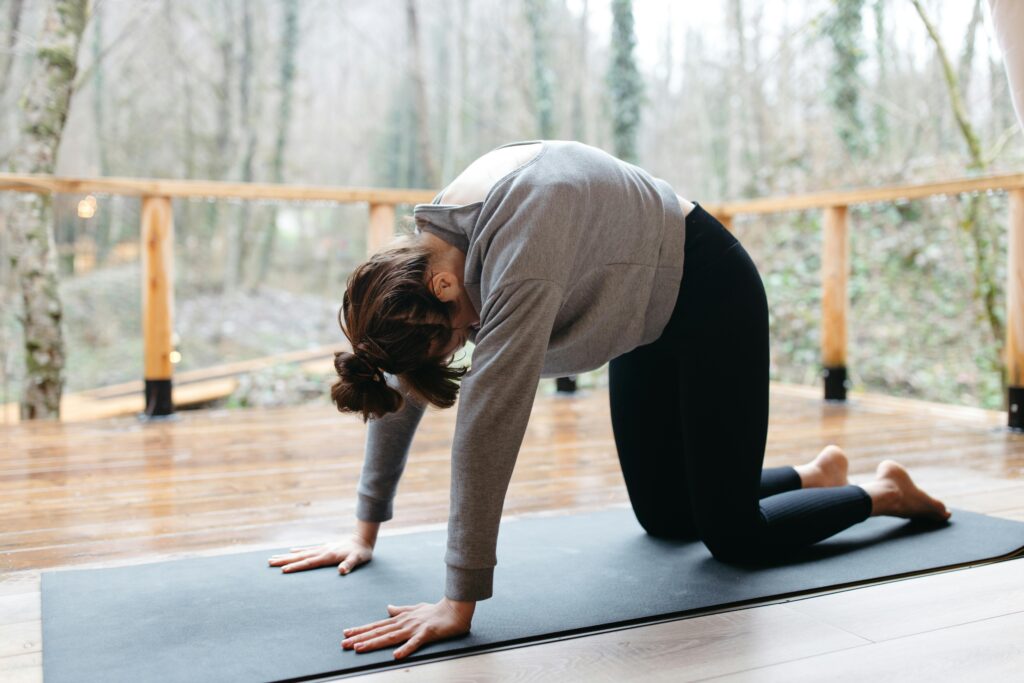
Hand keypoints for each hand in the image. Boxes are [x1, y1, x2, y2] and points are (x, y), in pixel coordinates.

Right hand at [267, 534, 373, 574]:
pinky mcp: (323, 547)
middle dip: (284, 560)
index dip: (296, 567)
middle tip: (269, 562)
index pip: (309, 563)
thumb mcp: (358, 559)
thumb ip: (350, 565)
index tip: (283, 570)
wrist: (363, 538)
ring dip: (287, 556)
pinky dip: (298, 551)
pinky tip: (291, 551)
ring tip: (274, 558)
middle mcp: (322, 551)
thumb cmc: (361, 552)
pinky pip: (307, 549)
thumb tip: (342, 571)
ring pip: (301, 553)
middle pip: (300, 557)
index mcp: (328, 556)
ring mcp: (321, 548)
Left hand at [341, 597, 474, 658]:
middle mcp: (404, 623)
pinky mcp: (427, 633)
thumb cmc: (436, 611)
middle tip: (344, 644)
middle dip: (360, 638)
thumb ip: (400, 610)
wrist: (456, 609)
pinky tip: (395, 656)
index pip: (377, 625)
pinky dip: (405, 649)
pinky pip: (415, 643)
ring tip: (359, 648)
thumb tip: (387, 608)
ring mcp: (414, 628)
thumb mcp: (415, 609)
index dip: (361, 630)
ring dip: (374, 643)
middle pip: (379, 632)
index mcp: (401, 619)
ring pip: (390, 637)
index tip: (346, 634)